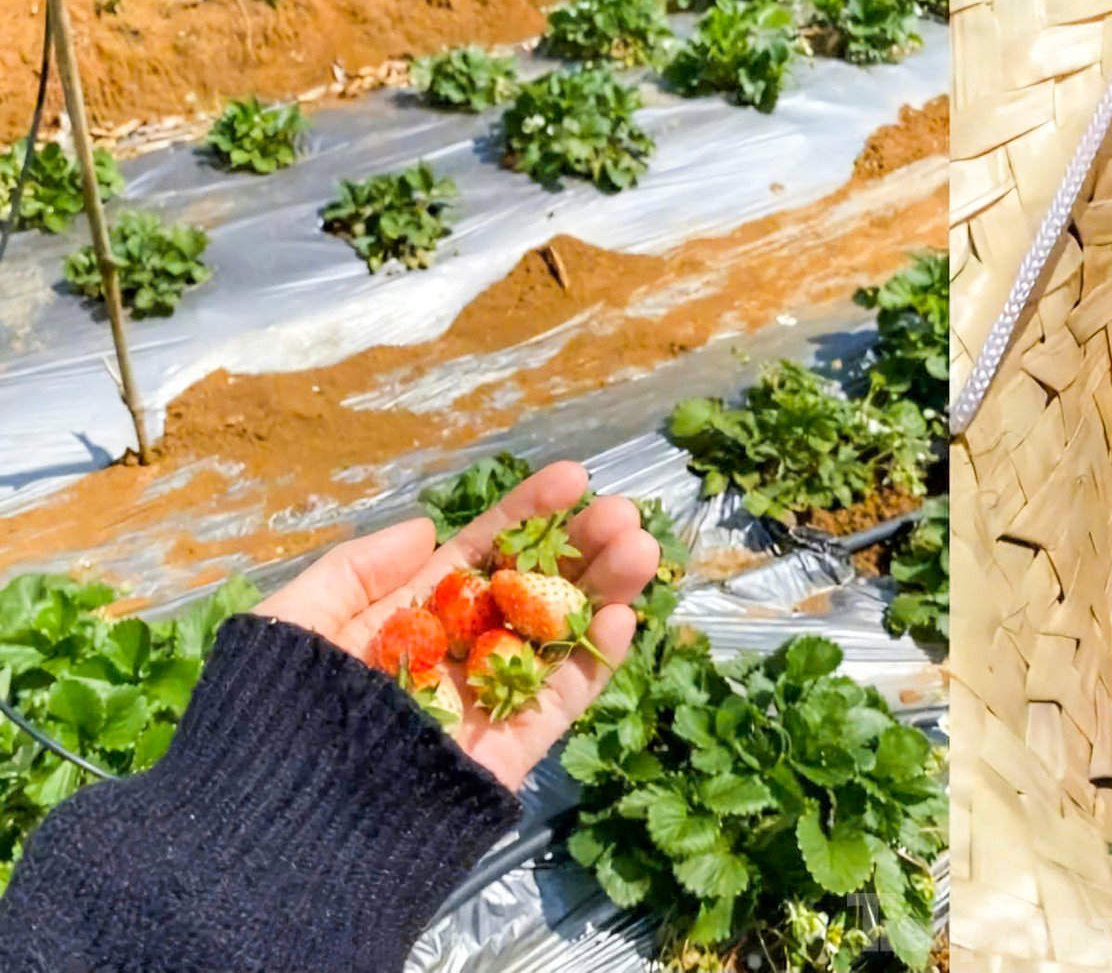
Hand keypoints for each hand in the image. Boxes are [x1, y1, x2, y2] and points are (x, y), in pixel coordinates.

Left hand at [253, 460, 660, 790]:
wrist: (273, 834)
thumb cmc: (270, 719)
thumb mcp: (293, 621)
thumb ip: (356, 571)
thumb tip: (425, 529)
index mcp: (403, 623)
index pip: (476, 556)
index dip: (524, 516)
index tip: (571, 476)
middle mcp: (448, 659)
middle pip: (526, 593)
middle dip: (575, 549)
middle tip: (621, 509)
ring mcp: (478, 708)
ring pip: (552, 640)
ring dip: (600, 593)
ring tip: (640, 547)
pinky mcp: (499, 758)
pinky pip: (553, 705)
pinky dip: (591, 664)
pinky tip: (622, 618)